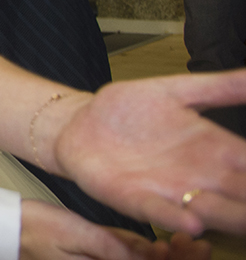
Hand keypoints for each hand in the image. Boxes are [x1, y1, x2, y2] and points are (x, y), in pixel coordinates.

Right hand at [21, 201, 210, 259]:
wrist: (7, 226)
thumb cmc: (33, 228)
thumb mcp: (75, 233)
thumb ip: (112, 248)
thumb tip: (146, 257)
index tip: (188, 248)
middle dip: (175, 259)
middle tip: (193, 243)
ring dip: (166, 255)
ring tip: (183, 241)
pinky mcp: (101, 254)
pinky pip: (131, 257)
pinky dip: (149, 251)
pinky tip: (161, 242)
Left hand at [54, 69, 245, 235]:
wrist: (79, 123)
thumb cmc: (127, 110)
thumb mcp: (178, 91)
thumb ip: (221, 88)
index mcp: (214, 149)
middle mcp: (200, 176)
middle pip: (243, 194)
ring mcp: (170, 190)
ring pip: (211, 210)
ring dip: (228, 212)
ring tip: (232, 207)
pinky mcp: (135, 198)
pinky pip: (160, 211)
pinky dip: (176, 216)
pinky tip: (193, 220)